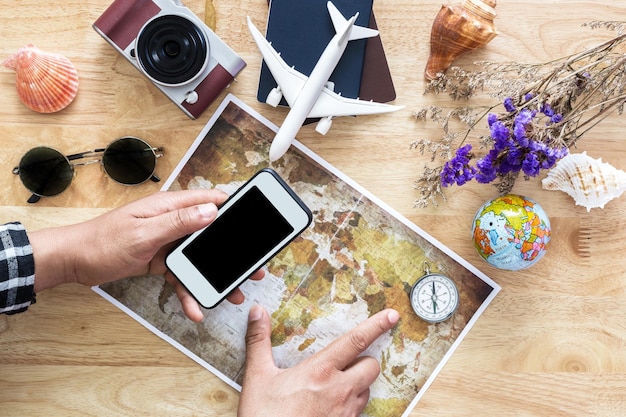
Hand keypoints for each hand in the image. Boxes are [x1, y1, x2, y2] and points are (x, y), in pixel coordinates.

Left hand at [29, 190, 264, 320]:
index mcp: (169, 207)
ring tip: (233, 292)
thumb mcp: (143, 233)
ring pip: (198, 257)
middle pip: (209, 234)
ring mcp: (166, 241)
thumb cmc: (102, 242)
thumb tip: (210, 211)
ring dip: (214, 275)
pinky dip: (188, 290)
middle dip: (230, 251)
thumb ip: (177, 222)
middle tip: (252, 267)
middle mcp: (171, 221)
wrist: (73, 262)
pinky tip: (195, 307)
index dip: (232, 208)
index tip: (252, 220)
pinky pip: (181, 274)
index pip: (208, 200)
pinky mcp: (160, 259)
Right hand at [239, 305, 399, 416]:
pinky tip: (331, 406)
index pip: (355, 341)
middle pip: (371, 366)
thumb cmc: (264, 416)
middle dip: (364, 361)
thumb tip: (258, 313)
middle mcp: (339, 390)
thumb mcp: (258, 376)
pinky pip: (358, 412)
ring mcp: (345, 413)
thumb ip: (259, 342)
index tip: (391, 316)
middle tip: (345, 363)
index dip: (376, 325)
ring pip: (367, 390)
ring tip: (335, 385)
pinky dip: (350, 405)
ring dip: (358, 384)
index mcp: (320, 371)